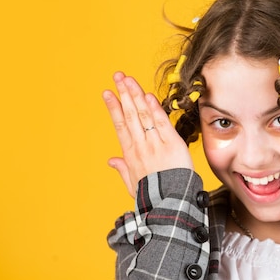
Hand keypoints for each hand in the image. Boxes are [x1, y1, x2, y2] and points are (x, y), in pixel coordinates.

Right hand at [103, 72, 192, 197]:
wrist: (170, 204)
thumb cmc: (153, 196)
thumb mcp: (132, 184)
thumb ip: (122, 169)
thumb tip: (111, 160)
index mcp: (130, 154)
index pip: (120, 125)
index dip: (114, 107)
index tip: (107, 92)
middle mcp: (140, 146)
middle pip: (130, 114)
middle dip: (123, 93)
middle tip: (118, 76)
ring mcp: (155, 144)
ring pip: (143, 115)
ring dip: (135, 95)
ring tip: (128, 79)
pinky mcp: (172, 144)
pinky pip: (161, 123)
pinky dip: (155, 109)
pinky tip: (148, 95)